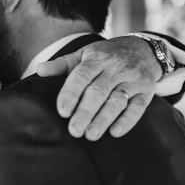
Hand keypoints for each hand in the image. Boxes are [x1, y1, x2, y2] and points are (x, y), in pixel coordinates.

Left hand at [36, 37, 161, 139]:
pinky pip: (138, 107)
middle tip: (74, 130)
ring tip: (91, 135)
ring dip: (104, 119)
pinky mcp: (146, 91)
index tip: (62, 112)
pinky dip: (128, 120)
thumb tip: (38, 70)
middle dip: (86, 111)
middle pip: (98, 91)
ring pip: (117, 100)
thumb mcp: (84, 54)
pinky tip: (115, 133)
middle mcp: (115, 68)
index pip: (81, 75)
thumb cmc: (106, 56)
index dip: (71, 93)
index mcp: (96, 58)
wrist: (143, 49)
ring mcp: (132, 79)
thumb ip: (62, 65)